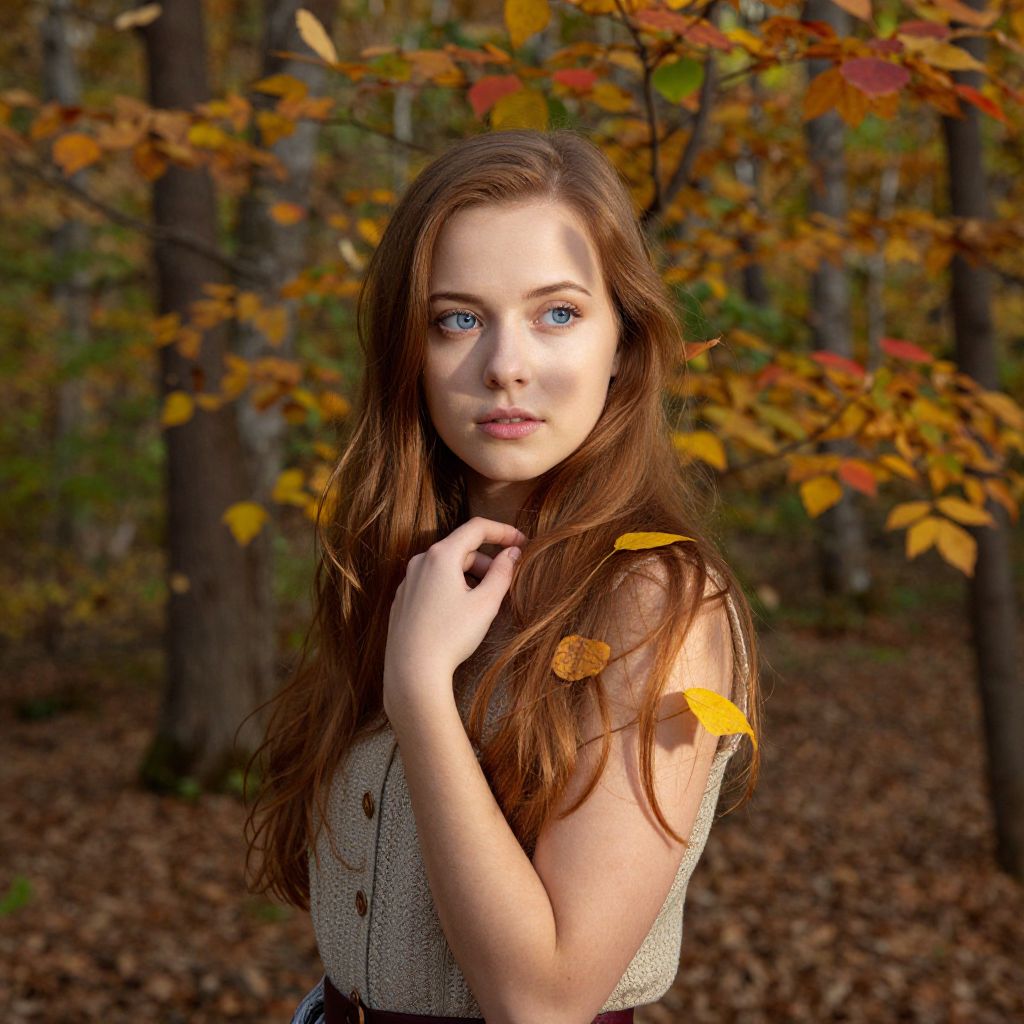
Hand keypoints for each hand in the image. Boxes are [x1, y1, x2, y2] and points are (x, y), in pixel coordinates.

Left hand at [383, 517, 527, 719]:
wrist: (411, 670)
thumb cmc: (451, 636)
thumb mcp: (485, 604)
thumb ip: (503, 573)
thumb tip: (512, 553)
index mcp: (441, 555)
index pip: (477, 528)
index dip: (503, 531)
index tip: (522, 542)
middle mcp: (420, 561)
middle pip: (462, 548)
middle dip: (488, 560)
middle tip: (508, 581)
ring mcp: (409, 580)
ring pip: (446, 567)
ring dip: (470, 575)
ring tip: (485, 600)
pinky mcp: (403, 599)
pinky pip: (433, 582)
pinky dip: (452, 586)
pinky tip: (461, 612)